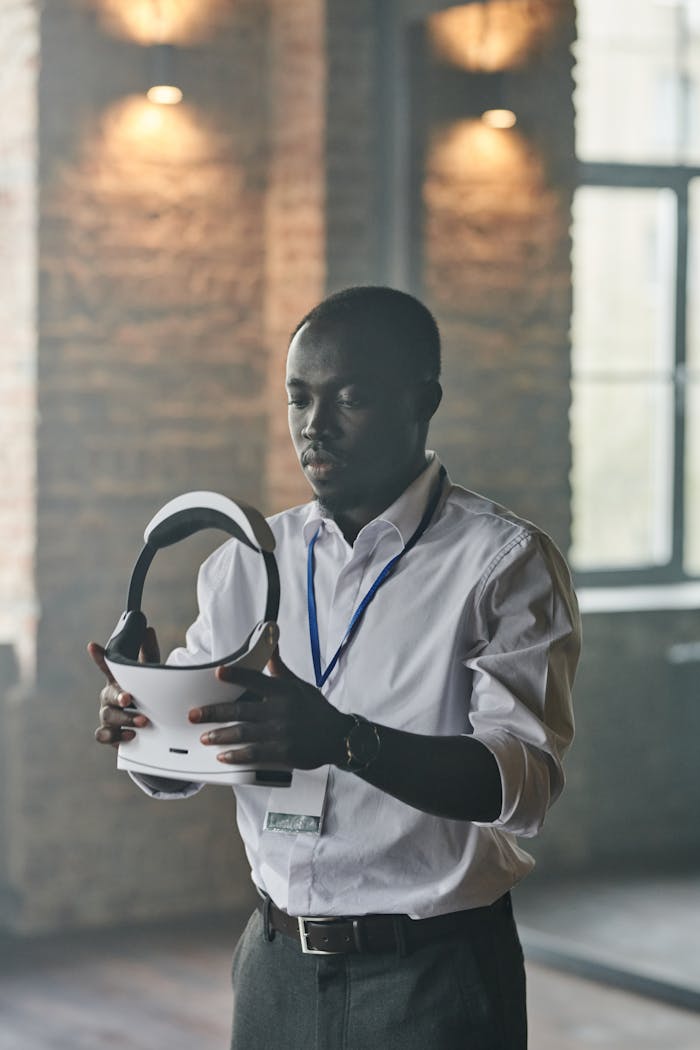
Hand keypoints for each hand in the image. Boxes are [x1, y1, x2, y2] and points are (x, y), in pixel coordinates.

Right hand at [88, 628, 159, 746]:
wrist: (152, 725)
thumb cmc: (148, 695)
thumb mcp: (152, 674)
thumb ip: (149, 653)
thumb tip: (148, 630)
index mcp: (118, 680)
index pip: (107, 666)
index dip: (99, 656)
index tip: (93, 645)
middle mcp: (109, 697)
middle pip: (107, 694)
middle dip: (118, 696)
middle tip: (130, 698)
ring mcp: (108, 716)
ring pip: (107, 716)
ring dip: (125, 718)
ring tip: (143, 721)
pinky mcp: (110, 734)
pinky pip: (103, 735)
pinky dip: (115, 736)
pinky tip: (130, 735)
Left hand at [189, 648, 351, 769]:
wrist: (337, 737)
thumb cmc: (315, 709)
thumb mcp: (298, 684)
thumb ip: (279, 668)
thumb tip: (270, 642)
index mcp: (283, 690)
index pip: (256, 680)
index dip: (237, 676)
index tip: (218, 672)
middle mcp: (280, 709)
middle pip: (241, 709)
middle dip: (214, 712)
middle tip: (193, 715)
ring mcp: (281, 732)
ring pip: (244, 732)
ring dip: (221, 735)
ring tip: (203, 737)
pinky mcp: (283, 752)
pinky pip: (255, 753)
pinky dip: (237, 755)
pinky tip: (223, 756)